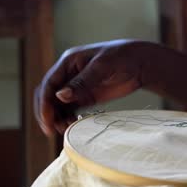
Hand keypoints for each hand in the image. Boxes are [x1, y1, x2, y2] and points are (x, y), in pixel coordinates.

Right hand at [35, 39, 153, 135]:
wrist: (141, 64)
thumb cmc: (122, 57)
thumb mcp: (102, 67)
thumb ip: (82, 81)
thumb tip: (60, 95)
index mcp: (68, 62)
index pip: (49, 84)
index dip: (45, 103)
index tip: (47, 120)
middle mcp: (69, 74)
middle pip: (48, 96)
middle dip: (48, 113)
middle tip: (52, 130)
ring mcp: (77, 87)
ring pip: (58, 105)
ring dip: (58, 118)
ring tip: (65, 129)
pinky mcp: (86, 97)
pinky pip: (70, 110)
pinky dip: (68, 118)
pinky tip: (72, 126)